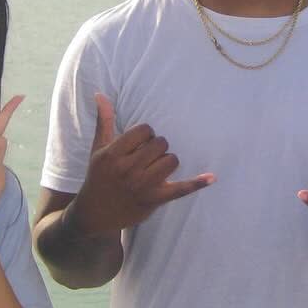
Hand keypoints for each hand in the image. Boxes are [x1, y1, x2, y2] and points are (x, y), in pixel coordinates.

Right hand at [73, 93, 214, 237]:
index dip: (146, 134)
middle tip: (145, 159)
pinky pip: (180, 189)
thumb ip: (104, 121)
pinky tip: (212, 177)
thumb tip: (100, 94)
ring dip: (167, 161)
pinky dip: (196, 183)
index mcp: (113, 154)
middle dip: (157, 148)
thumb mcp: (98, 149)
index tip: (138, 145)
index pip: (145, 130)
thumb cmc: (99, 176)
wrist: (95, 213)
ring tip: (154, 169)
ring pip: (172, 160)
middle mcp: (127, 169)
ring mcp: (142, 186)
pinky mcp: (155, 199)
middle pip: (161, 143)